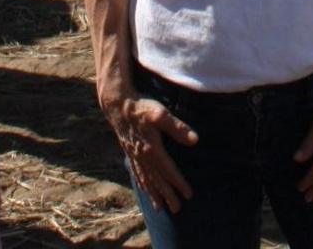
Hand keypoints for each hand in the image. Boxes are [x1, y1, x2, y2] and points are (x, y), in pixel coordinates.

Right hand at [101, 89, 197, 212]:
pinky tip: (144, 189)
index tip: (188, 195)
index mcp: (152, 149)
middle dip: (167, 195)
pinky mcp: (129, 151)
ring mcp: (134, 155)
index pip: (168, 171)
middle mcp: (142, 156)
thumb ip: (177, 127)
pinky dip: (141, 184)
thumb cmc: (141, 107)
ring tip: (161, 208)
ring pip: (146, 179)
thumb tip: (195, 140)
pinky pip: (136, 172)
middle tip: (177, 209)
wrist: (117, 103)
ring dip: (154, 194)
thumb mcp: (161, 114)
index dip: (179, 184)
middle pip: (157, 180)